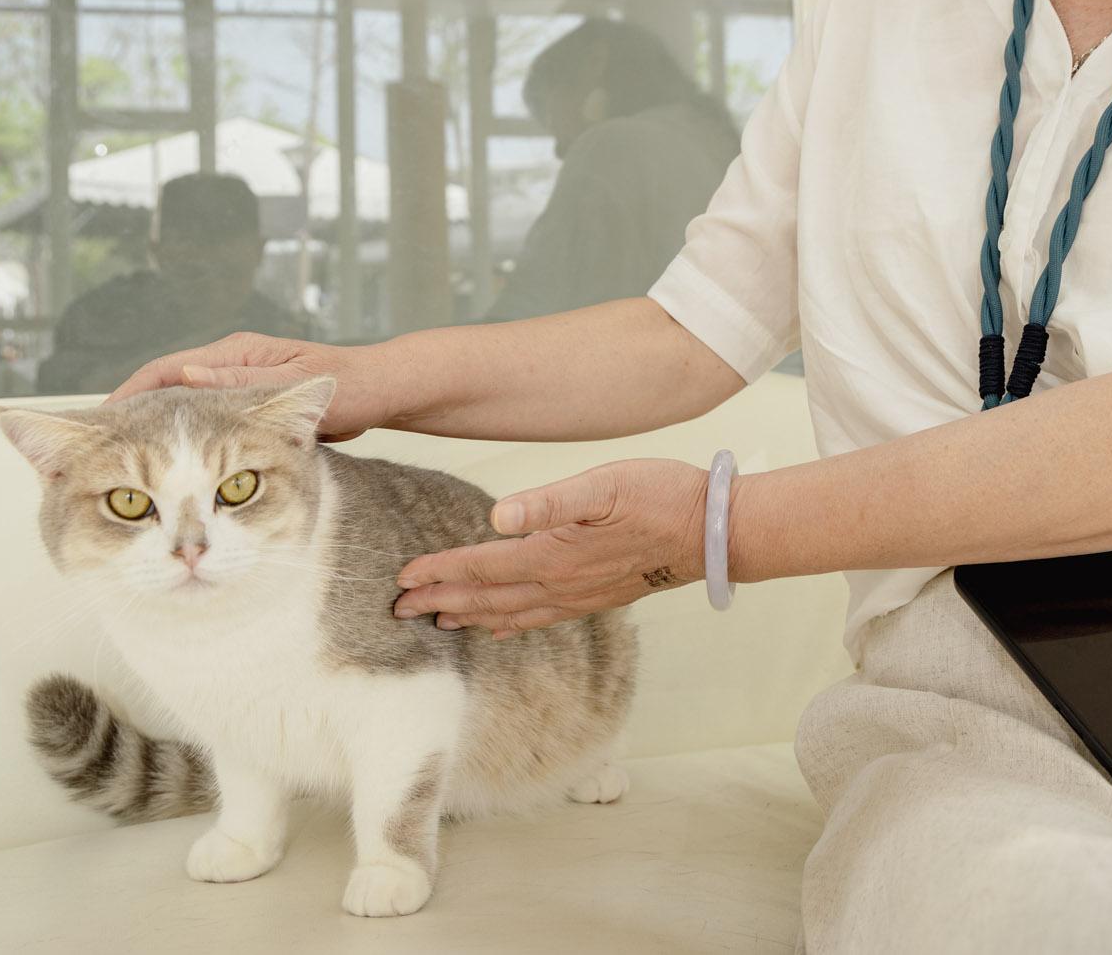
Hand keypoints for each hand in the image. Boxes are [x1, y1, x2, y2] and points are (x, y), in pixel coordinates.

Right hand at [103, 332, 390, 442]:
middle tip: (95, 453)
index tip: (101, 422)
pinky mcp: (248, 412)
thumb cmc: (354, 385)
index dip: (129, 395)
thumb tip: (187, 373)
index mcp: (236, 354)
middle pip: (164, 391)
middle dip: (129, 419)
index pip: (165, 370)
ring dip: (152, 434)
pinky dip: (181, 446)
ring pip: (181, 412)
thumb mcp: (301, 384)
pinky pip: (204, 427)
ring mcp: (238, 389)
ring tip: (117, 467)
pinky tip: (165, 474)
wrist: (385, 393)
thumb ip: (246, 383)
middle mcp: (231, 367)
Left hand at [391, 459, 708, 638]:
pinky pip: (540, 619)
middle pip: (487, 598)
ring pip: (510, 614)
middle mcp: (561, 584)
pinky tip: (500, 628)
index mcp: (554, 554)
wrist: (714, 531)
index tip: (402, 579)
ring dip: (469, 617)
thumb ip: (549, 502)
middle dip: (441, 601)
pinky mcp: (597, 597)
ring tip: (436, 621)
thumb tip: (497, 516)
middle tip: (398, 611)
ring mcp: (579, 596)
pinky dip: (510, 625)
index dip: (439, 572)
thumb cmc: (661, 496)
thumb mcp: (605, 484)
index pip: (482, 567)